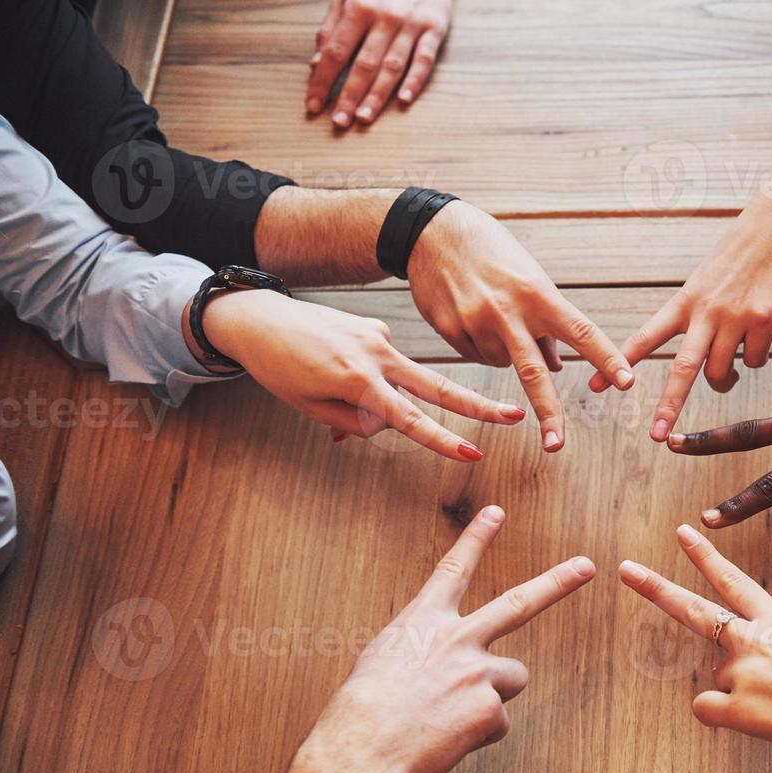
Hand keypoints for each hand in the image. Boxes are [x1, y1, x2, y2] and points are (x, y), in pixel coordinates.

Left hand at [198, 289, 523, 459]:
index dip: (444, 441)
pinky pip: (384, 362)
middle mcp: (378, 357)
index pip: (411, 420)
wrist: (257, 318)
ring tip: (328, 382)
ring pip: (414, 375)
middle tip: (513, 416)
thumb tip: (382, 428)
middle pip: (439, 388)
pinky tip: (330, 364)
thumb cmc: (278, 368)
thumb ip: (352, 423)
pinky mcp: (375, 327)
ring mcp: (380, 338)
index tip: (474, 454)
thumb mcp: (309, 407)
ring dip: (406, 394)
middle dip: (478, 405)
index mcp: (359, 382)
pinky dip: (368, 374)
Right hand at [293, 506, 595, 772]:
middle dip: (557, 583)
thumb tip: (446, 662)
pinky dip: (477, 735)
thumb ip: (425, 651)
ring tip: (450, 716)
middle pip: (518, 603)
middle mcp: (456, 638)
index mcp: (422, 623)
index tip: (496, 512)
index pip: (452, 570)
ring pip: (513, 676)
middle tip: (586, 566)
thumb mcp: (384, 663)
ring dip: (492, 696)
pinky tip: (446, 740)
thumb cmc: (361, 714)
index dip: (476, 539)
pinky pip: (498, 722)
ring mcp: (478, 671)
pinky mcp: (490, 709)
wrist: (360, 754)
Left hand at [307, 0, 451, 126]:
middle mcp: (384, 17)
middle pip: (364, 64)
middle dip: (348, 96)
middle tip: (339, 122)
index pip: (336, 51)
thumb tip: (316, 64)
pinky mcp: (435, 28)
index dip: (322, 80)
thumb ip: (330, 28)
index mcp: (358, 8)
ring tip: (363, 118)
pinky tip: (403, 100)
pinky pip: (424, 60)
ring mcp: (411, 24)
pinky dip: (414, 81)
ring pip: (392, 66)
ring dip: (377, 95)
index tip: (313, 105)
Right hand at [408, 200, 634, 449]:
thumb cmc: (492, 253)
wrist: (432, 232)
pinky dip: (481, 346)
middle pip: (534, 371)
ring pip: (502, 363)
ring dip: (507, 353)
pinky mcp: (448, 330)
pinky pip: (475, 356)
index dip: (606, 358)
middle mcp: (508, 310)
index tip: (626, 382)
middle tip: (557, 444)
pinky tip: (472, 318)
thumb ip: (547, 322)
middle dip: (548, 412)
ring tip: (494, 315)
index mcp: (538, 294)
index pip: (582, 332)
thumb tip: (557, 367)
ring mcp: (475, 321)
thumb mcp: (529, 279)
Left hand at [589, 195, 771, 440]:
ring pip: (721, 373)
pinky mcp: (765, 317)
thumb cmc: (743, 251)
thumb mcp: (707, 280)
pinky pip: (755, 360)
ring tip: (731, 375)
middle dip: (668, 405)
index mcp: (685, 301)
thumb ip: (697, 314)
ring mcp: (734, 316)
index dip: (618, 364)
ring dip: (725, 382)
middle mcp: (705, 311)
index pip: (644, 337)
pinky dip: (757, 358)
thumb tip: (700, 354)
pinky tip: (762, 337)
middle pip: (681, 368)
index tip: (595, 387)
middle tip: (657, 436)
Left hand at [618, 526, 771, 772]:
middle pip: (694, 611)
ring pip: (716, 678)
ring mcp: (743, 672)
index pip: (732, 580)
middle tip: (626, 569)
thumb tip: (732, 669)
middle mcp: (754, 639)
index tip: (681, 532)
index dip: (703, 556)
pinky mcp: (737, 708)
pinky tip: (761, 720)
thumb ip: (769, 649)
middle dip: (656, 588)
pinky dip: (726, 717)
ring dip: (740, 693)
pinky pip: (707, 709)